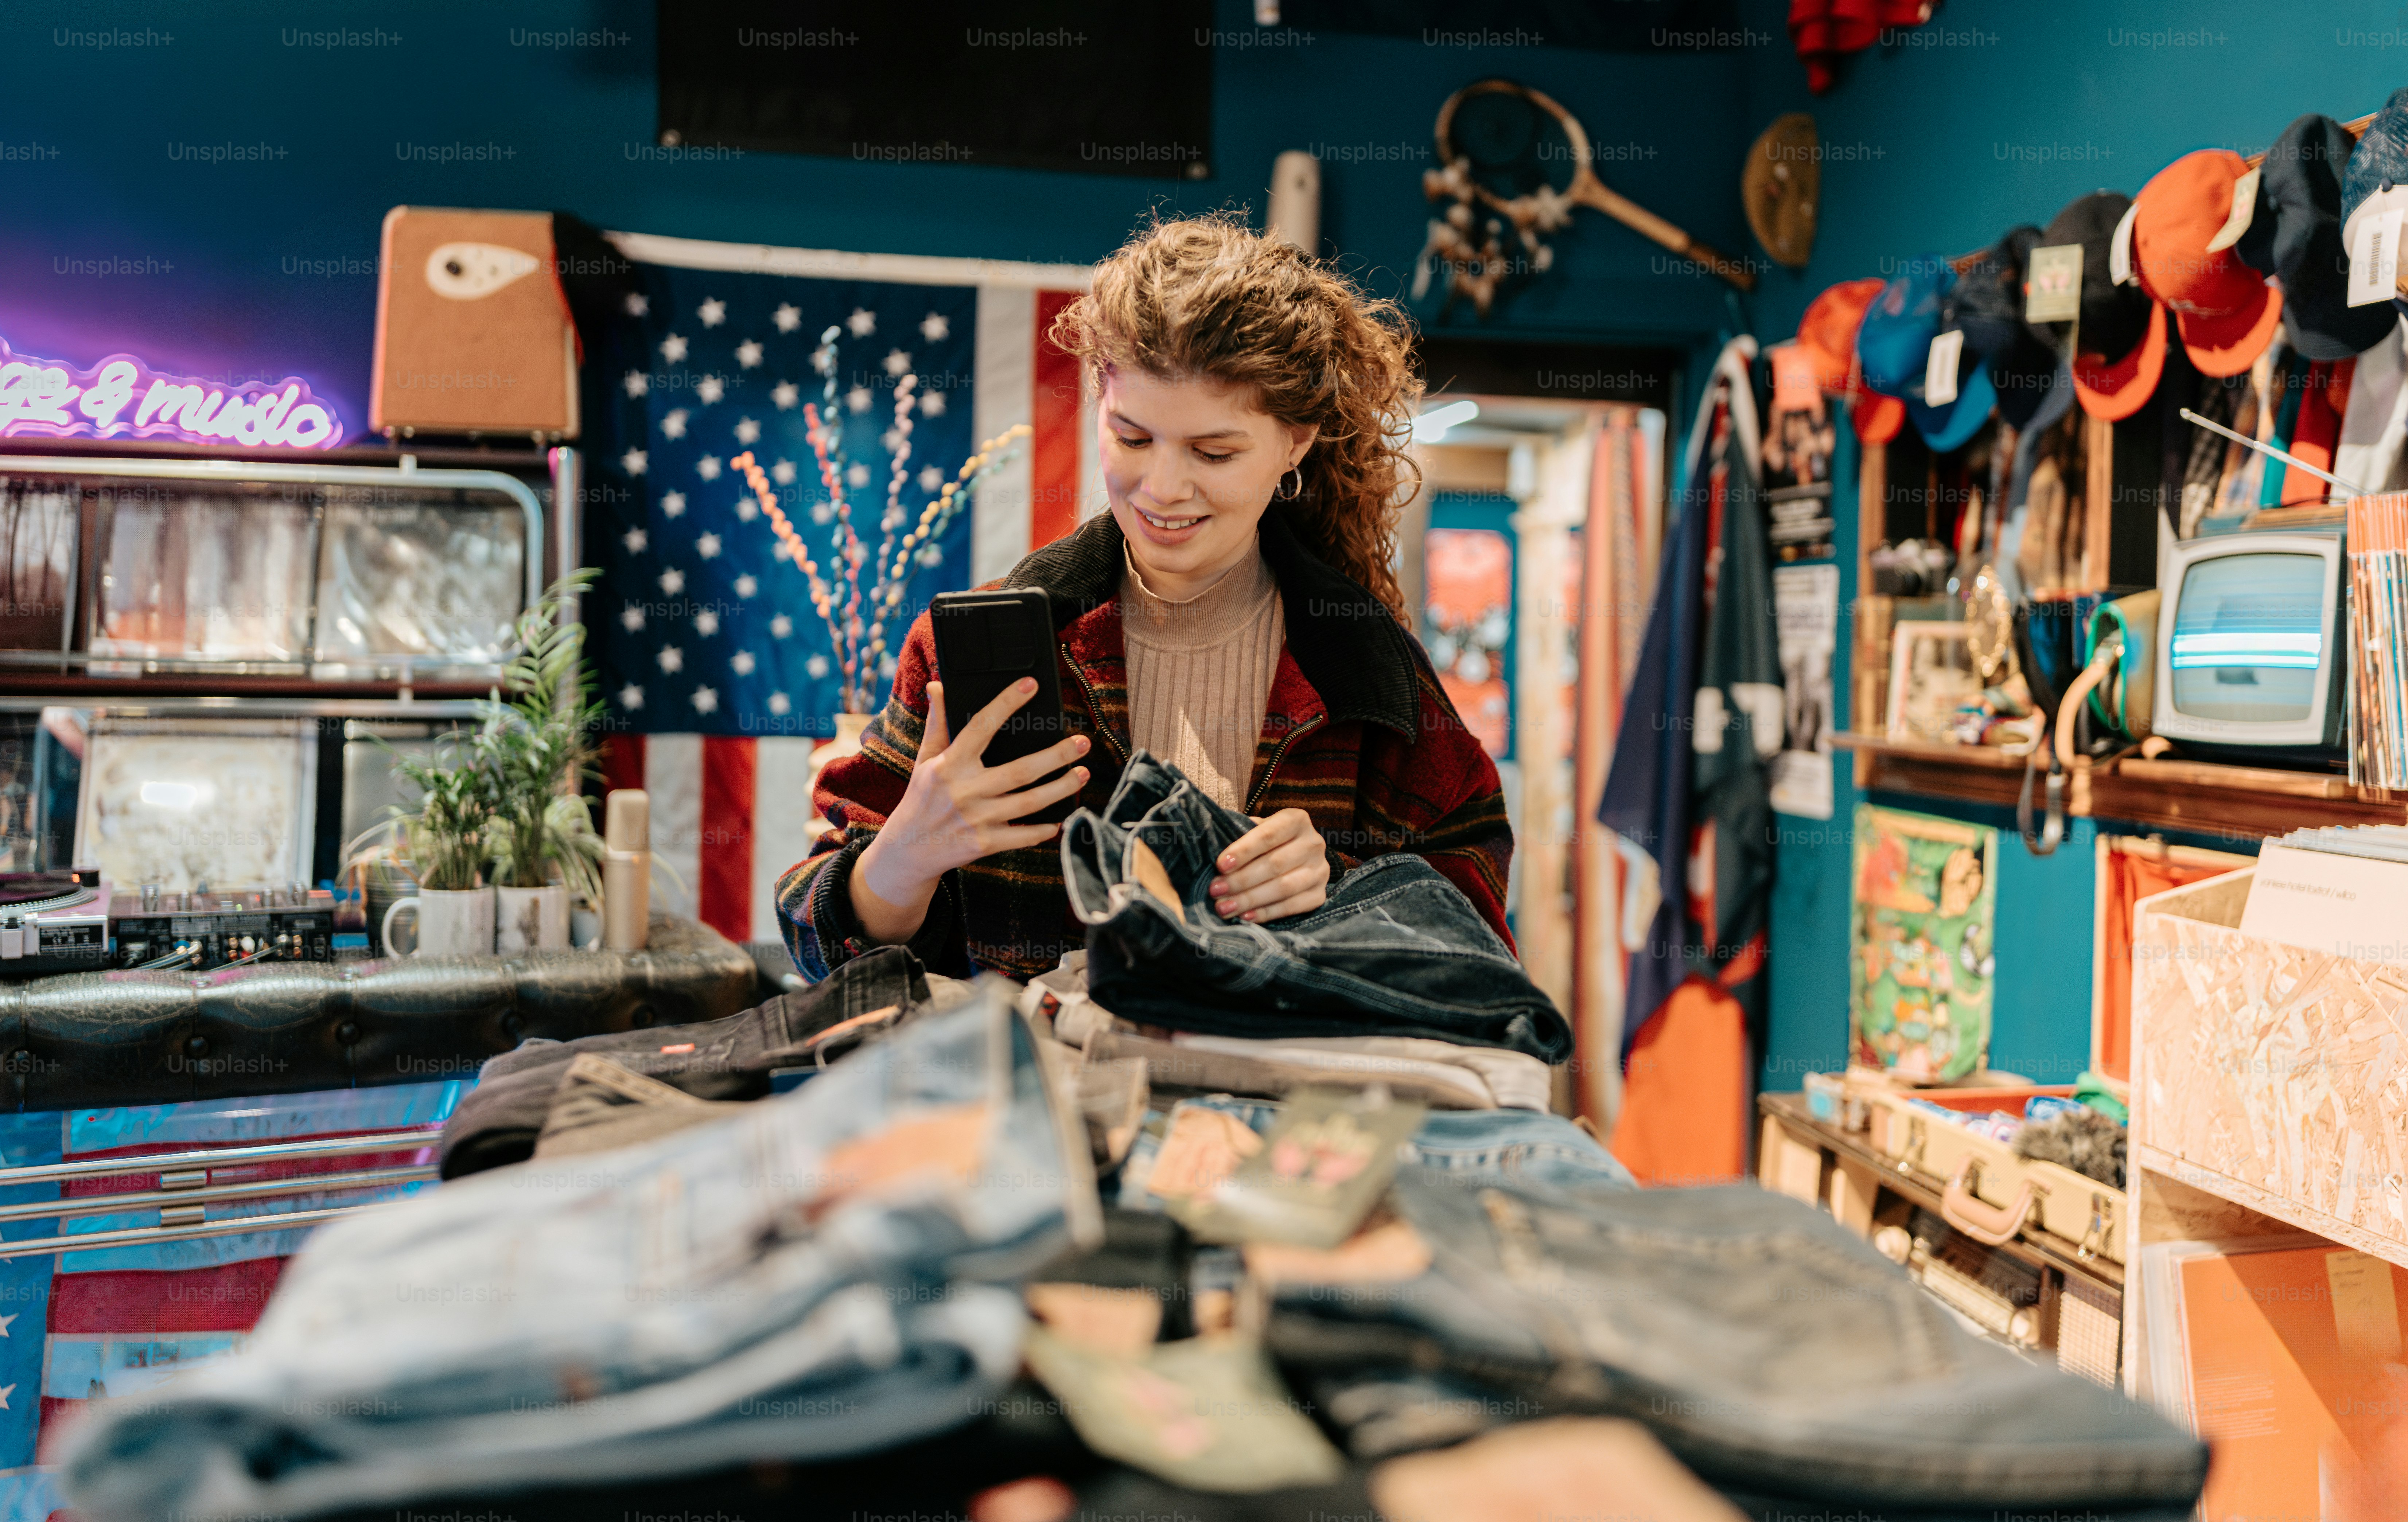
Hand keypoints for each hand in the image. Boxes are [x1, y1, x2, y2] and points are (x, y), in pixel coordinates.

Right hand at [851, 678, 1089, 942]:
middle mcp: (964, 791)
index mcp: (949, 765)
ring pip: (1029, 802)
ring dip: (1061, 788)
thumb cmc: (922, 797)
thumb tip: (938, 686)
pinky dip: (1043, 830)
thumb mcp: (926, 758)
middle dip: (1056, 756)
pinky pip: (1022, 836)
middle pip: (1020, 770)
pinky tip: (1061, 819)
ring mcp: (976, 819)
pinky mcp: (984, 844)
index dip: (1006, 704)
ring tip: (1084, 773)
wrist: (909, 848)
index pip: (980, 727)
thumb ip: (938, 723)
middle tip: (1082, 742)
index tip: (1030, 685)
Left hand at [1208, 808, 1328, 922]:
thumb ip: (1240, 835)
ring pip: (1284, 888)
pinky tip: (1246, 916)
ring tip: (1225, 907)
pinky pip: (1292, 907)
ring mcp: (1320, 871)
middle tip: (1215, 890)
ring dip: (1250, 899)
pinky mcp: (1320, 894)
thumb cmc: (1266, 842)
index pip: (1269, 835)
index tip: (1221, 865)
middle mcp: (1314, 843)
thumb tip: (1212, 849)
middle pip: (1275, 864)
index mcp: (1296, 820)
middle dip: (1241, 880)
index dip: (1244, 850)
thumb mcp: (1255, 830)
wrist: (1296, 855)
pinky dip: (1267, 913)